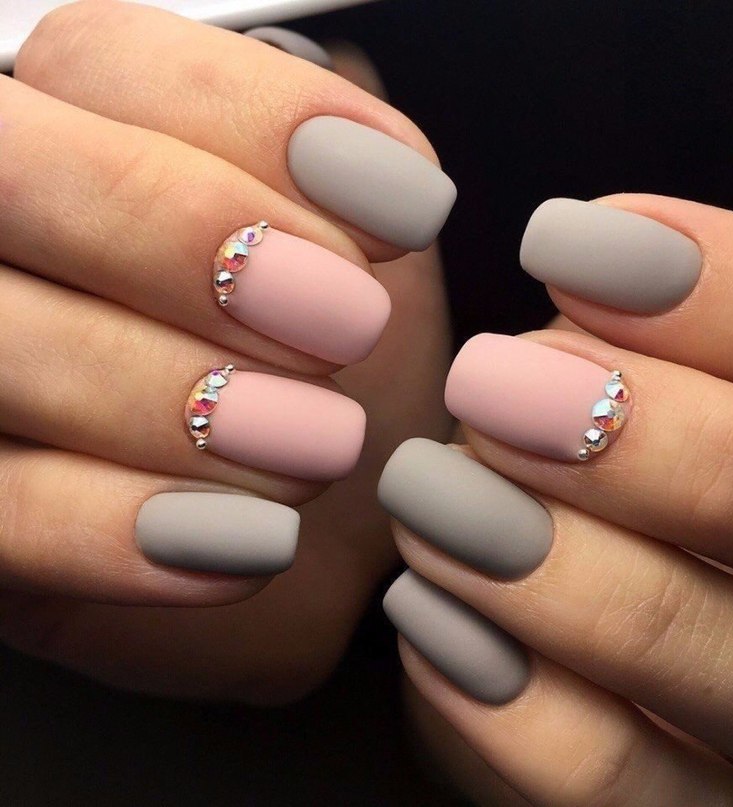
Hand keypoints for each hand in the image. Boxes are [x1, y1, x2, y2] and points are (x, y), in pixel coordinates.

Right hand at [0, 1, 453, 702]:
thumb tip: (386, 173)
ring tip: (324, 444)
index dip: (266, 121)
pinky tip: (255, 540)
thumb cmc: (312, 380)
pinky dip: (127, 533)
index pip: (108, 60)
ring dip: (180, 402)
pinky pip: (4, 518)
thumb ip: (341, 195)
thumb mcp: (340, 267)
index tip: (409, 209)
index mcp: (69, 143)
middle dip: (194, 241)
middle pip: (22, 178)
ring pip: (10, 348)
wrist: (311, 532)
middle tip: (353, 323)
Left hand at [380, 195, 732, 802]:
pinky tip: (426, 617)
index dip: (719, 285)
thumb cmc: (619, 473)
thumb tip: (584, 256)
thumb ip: (656, 331)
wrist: (591, 634)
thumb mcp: (652, 385)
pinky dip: (511, 704)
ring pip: (700, 649)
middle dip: (629, 423)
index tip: (562, 238)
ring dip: (548, 561)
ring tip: (428, 492)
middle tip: (486, 377)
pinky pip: (618, 786)